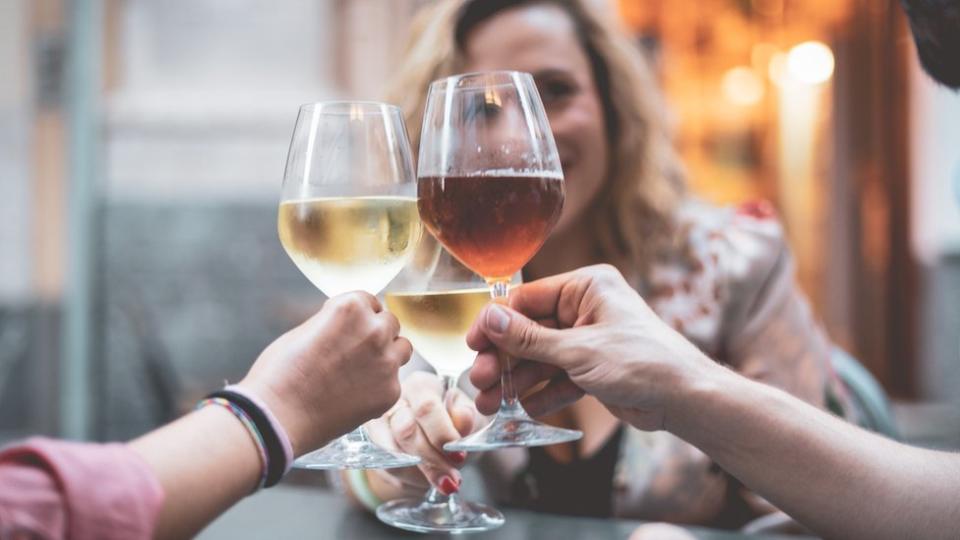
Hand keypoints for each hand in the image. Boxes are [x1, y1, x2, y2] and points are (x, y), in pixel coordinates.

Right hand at [238, 292, 411, 455]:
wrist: (277, 418)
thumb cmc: (280, 373)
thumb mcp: (304, 330)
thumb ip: (334, 322)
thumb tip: (348, 325)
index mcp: (351, 307)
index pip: (370, 301)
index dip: (359, 316)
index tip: (348, 330)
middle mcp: (375, 330)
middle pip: (390, 323)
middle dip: (375, 334)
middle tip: (354, 353)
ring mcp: (386, 361)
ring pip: (402, 348)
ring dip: (388, 354)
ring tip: (362, 371)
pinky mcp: (390, 391)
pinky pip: (394, 381)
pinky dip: (380, 386)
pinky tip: (355, 395)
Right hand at [365, 372, 480, 493]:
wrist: (438, 440)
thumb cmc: (455, 423)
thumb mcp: (470, 415)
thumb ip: (467, 417)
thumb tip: (461, 418)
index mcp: (420, 386)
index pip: (426, 408)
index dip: (442, 434)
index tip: (459, 455)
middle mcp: (394, 401)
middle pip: (406, 431)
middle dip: (432, 459)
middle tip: (453, 477)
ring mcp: (378, 423)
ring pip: (393, 453)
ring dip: (421, 473)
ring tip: (444, 481)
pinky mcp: (371, 447)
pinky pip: (388, 469)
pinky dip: (410, 479)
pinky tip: (426, 480)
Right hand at [466, 264, 716, 430]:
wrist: (685, 399)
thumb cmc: (643, 362)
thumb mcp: (578, 350)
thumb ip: (530, 338)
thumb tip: (489, 320)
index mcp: (586, 287)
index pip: (527, 299)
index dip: (497, 323)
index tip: (473, 344)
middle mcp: (586, 309)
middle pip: (529, 331)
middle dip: (504, 358)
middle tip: (479, 379)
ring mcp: (588, 339)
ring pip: (540, 358)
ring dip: (515, 381)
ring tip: (489, 403)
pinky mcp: (592, 368)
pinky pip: (556, 378)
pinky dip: (539, 394)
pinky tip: (517, 409)